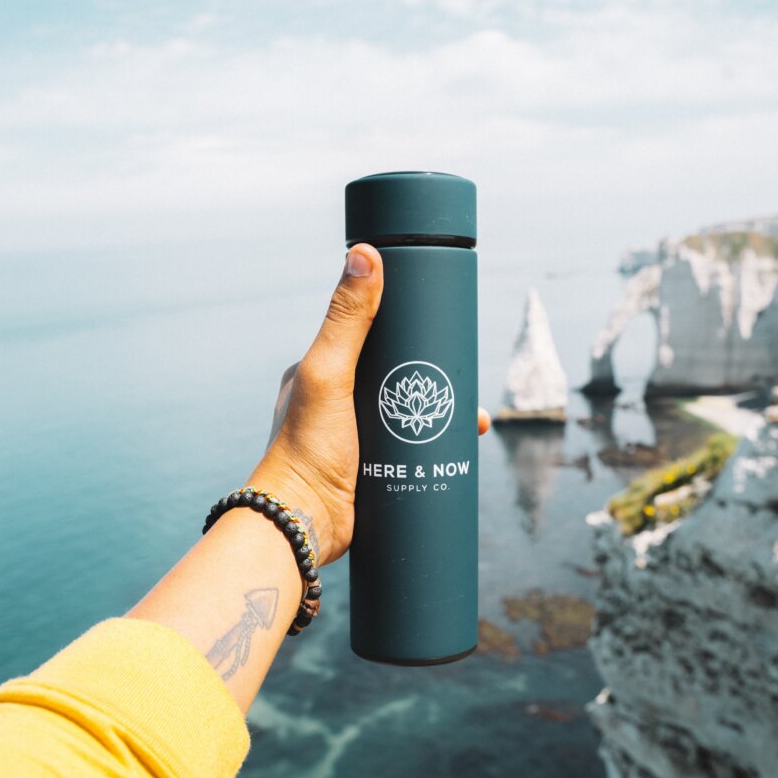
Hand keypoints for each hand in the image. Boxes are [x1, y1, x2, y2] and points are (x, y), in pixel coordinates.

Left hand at [248, 244, 489, 564]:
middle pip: (397, 375)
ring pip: (409, 412)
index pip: (369, 334)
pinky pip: (411, 447)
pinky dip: (437, 443)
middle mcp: (336, 400)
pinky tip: (460, 446)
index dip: (407, 328)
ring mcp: (355, 436)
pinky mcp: (372, 468)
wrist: (304, 525)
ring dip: (442, 413)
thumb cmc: (306, 450)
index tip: (441, 329)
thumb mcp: (329, 374)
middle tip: (466, 385)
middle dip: (434, 376)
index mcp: (321, 371)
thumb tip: (365, 253)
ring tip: (474, 422)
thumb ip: (346, 319)